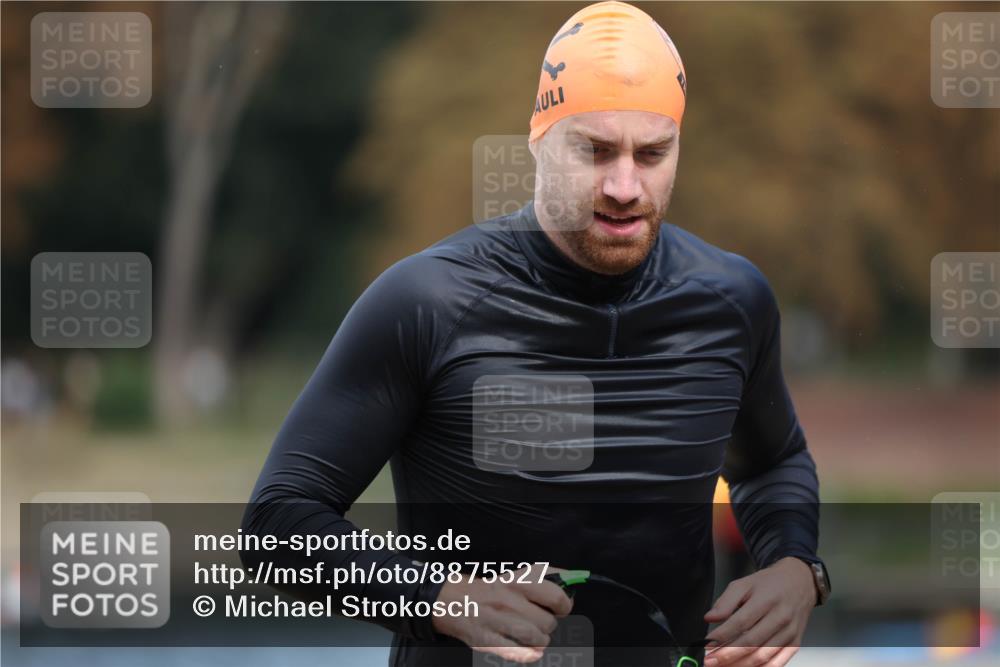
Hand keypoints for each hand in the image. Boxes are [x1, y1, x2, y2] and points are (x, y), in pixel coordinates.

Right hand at [432, 564, 573, 663]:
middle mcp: (507, 601)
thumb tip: (574, 579)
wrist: (457, 601)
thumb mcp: (519, 574)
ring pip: (537, 640)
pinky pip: (519, 654)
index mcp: (517, 582)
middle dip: (548, 625)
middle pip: (548, 623)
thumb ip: (548, 575)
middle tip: (539, 622)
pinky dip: (528, 654)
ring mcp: (497, 623)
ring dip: (540, 640)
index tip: (560, 608)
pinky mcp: (488, 642)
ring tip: (532, 635)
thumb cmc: (496, 590)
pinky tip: (528, 649)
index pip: (556, 597)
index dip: (564, 606)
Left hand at [702, 557, 815, 665]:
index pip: (740, 622)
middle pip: (751, 643)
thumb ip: (726, 601)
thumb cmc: (771, 583)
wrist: (800, 582)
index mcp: (766, 600)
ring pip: (763, 656)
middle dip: (727, 655)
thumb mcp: (745, 583)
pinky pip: (777, 663)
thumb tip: (710, 617)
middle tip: (710, 661)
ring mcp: (789, 633)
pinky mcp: (795, 643)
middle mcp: (780, 618)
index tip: (707, 644)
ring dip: (741, 665)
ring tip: (723, 666)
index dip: (722, 636)